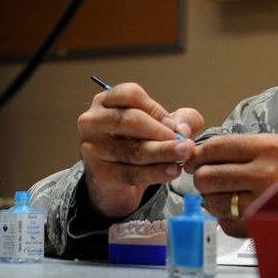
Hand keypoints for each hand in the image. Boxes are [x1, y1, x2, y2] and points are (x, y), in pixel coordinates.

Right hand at [78, 82, 203, 217]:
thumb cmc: (134, 145)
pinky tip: (172, 171)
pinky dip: (155, 172)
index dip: (156, 109)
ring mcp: (92, 148)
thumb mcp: (157, 127)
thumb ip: (179, 120)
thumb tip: (184, 128)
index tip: (174, 124)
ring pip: (132, 149)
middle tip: (185, 142)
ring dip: (163, 152)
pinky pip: (131, 173)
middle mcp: (93, 121)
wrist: (113, 182)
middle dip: (161, 132)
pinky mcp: (99, 174)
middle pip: (130, 120)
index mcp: (105, 102)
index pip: (130, 95)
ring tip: (184, 154)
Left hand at [184, 134, 277, 237]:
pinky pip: (229, 225)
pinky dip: (227, 218)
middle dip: (202, 178)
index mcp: (266, 148)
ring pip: (215, 203)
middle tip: (207, 179)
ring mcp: (263, 203)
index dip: (198, 154)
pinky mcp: (266, 226)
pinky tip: (237, 211)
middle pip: (208, 176)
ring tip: (224, 195)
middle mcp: (262, 174)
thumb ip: (248, 147)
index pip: (215, 148)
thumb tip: (213, 152)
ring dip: (213, 200)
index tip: (194, 159)